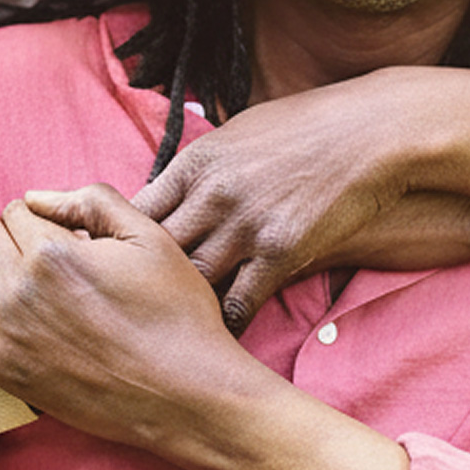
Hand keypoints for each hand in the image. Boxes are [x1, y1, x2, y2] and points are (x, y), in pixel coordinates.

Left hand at [0, 185, 260, 448]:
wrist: (186, 392)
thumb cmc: (177, 314)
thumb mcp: (152, 237)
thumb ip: (95, 200)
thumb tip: (39, 197)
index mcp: (56, 253)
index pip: (19, 209)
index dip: (41, 213)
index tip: (62, 229)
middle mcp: (21, 290)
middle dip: (5, 230)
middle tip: (36, 245)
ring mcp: (7, 334)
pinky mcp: (4, 371)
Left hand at [131, 69, 469, 330]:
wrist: (373, 131)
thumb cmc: (310, 126)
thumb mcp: (243, 131)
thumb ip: (204, 165)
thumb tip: (171, 187)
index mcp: (197, 162)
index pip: (133, 211)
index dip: (108, 244)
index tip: (96, 269)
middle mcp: (212, 194)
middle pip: (148, 253)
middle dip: (125, 286)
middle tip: (107, 318)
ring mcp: (246, 225)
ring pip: (189, 282)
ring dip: (171, 311)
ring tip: (149, 337)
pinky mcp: (282, 251)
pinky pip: (240, 301)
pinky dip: (224, 324)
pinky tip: (211, 343)